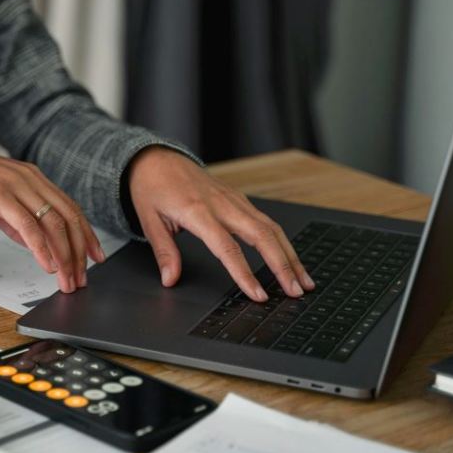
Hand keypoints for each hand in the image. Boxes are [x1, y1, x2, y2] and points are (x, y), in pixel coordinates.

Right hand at [0, 141, 104, 292]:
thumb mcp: (0, 203)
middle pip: (68, 218)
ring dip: (64, 255)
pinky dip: (41, 247)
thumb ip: (19, 221)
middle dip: (79, 251)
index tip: (96, 256)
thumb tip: (37, 244)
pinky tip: (46, 264)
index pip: (71, 209)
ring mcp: (17, 185)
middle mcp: (32, 179)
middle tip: (83, 277)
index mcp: (35, 179)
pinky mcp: (0, 194)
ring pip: (52, 223)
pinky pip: (28, 225)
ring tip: (66, 279)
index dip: (87, 234)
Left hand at [128, 146, 314, 301]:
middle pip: (262, 236)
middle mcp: (222, 204)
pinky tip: (290, 258)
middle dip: (282, 265)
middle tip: (295, 292)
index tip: (258, 295)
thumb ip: (164, 252)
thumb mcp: (149, 220)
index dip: (244, 273)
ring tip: (303, 281)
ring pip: (271, 228)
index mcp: (197, 211)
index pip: (227, 248)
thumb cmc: (152, 187)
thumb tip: (170, 280)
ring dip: (290, 255)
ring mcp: (234, 200)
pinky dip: (282, 241)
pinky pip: (266, 221)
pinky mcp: (239, 199)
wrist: (157, 158)